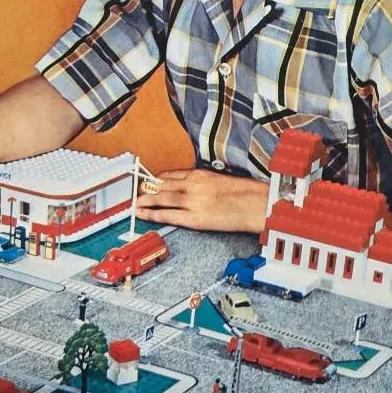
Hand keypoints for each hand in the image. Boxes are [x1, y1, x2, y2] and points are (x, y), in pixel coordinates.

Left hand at [135, 168, 269, 233]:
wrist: (257, 205)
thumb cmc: (244, 194)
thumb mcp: (220, 181)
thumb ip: (202, 183)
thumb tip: (188, 188)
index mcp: (200, 174)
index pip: (170, 174)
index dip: (155, 180)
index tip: (148, 182)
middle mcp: (193, 185)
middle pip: (161, 185)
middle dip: (145, 189)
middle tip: (135, 192)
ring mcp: (192, 201)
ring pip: (160, 198)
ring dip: (144, 201)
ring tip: (134, 204)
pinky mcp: (195, 218)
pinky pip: (168, 215)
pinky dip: (152, 214)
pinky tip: (144, 214)